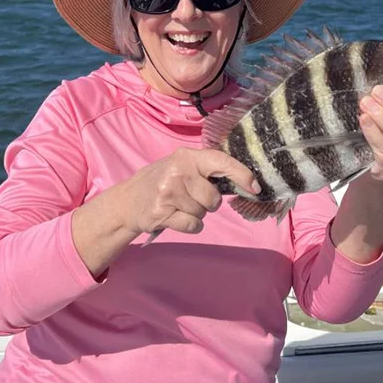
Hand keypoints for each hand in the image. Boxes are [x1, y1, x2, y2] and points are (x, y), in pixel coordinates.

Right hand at [119, 147, 259, 236]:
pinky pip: (193, 225)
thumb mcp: (182, 167)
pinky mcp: (161, 213)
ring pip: (202, 213)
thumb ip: (207, 170)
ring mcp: (168, 193)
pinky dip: (190, 225)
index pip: (221, 162)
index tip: (255, 187)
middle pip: (214, 198)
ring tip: (178, 205)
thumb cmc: (163, 182)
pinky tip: (176, 217)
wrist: (127, 200)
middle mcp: (178, 172)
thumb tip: (246, 182)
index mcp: (186, 156)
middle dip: (208, 203)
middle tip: (191, 197)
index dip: (241, 174)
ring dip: (196, 213)